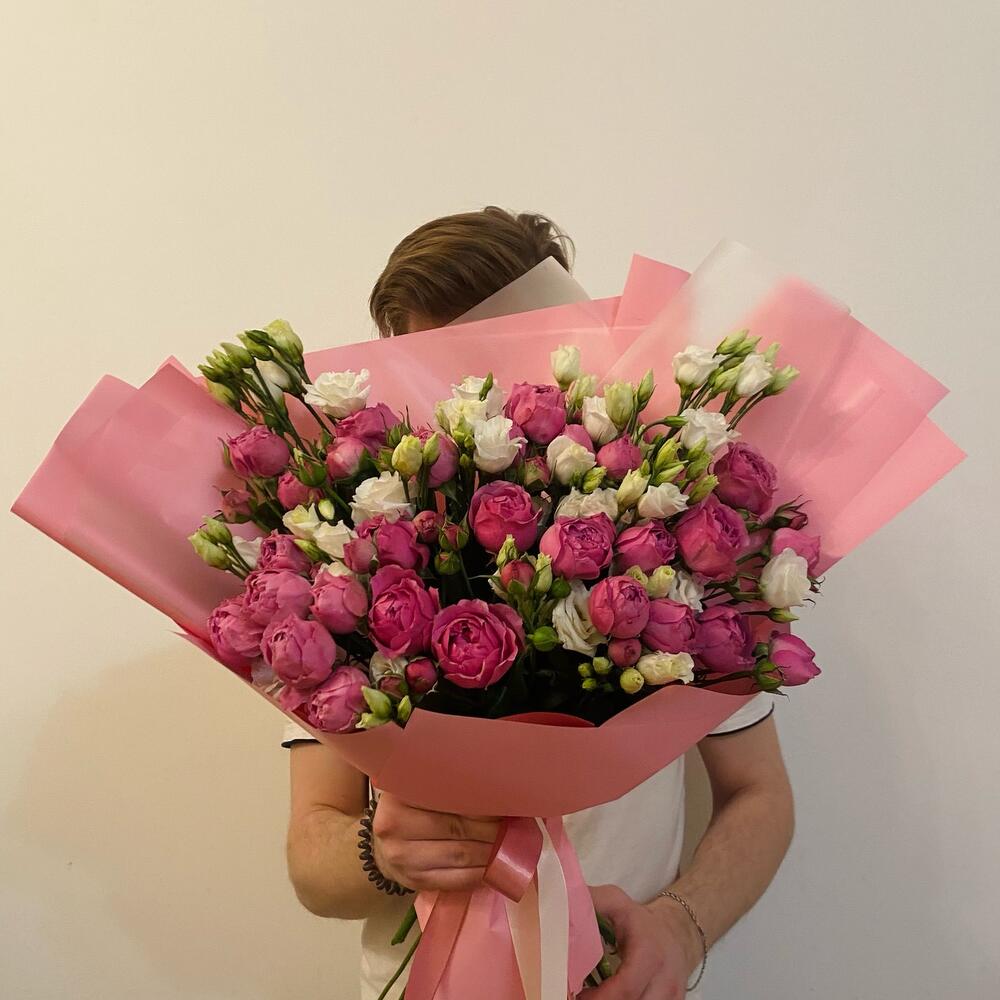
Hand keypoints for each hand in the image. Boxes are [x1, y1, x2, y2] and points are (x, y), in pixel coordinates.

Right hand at [371, 791, 500, 892]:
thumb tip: (499, 791)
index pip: (449, 796)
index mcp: (398, 794)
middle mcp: (394, 825)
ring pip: (461, 855)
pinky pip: (457, 879)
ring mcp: (402, 857)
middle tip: (514, 822)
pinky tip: (494, 864)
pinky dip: (481, 872)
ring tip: (510, 842)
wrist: (382, 848)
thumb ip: (450, 787)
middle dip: (492, 826)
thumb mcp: (420, 789)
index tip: (505, 800)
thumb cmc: (410, 811)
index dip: (481, 801)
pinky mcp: (414, 882)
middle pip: (458, 826)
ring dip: (491, 850)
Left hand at [584, 885, 700, 998]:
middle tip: (581, 996)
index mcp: (649, 954)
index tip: (578, 994)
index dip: (598, 998)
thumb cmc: (642, 922)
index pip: (625, 988)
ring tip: (593, 996)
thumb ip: (593, 901)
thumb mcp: (618, 903)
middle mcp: (665, 981)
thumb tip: (565, 899)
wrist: (677, 933)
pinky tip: (610, 998)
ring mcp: (672, 998)